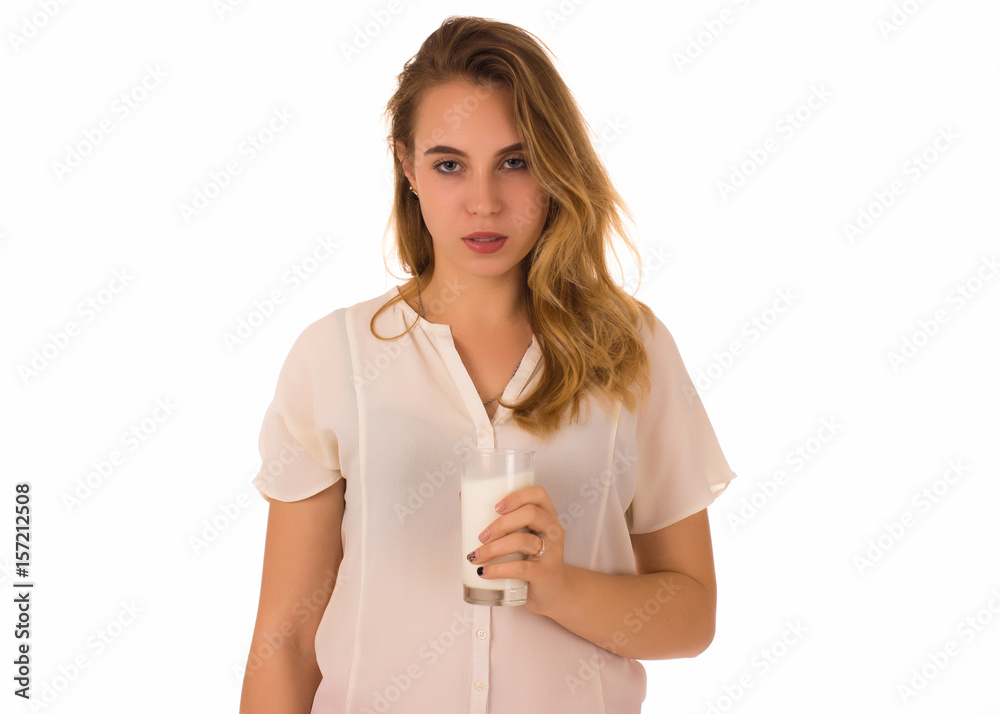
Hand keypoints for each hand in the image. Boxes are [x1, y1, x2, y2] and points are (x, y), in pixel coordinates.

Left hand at [466, 485, 569, 615]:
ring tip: (476, 556)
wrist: (553, 591)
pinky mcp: (545, 573)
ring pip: (523, 541)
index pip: (538, 494)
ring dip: (494, 548)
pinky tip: (485, 571)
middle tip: (482, 536)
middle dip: (501, 524)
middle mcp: (552, 529)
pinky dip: (498, 569)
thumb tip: (465, 498)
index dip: (516, 497)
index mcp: (547, 514)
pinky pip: (520, 568)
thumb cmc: (532, 557)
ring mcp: (552, 551)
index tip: (495, 507)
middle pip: (530, 514)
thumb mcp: (523, 534)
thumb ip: (502, 519)